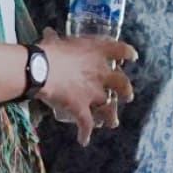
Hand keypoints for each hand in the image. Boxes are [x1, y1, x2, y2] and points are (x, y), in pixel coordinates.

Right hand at [37, 30, 136, 145]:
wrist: (40, 70)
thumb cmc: (47, 51)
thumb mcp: (54, 40)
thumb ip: (55, 38)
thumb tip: (48, 32)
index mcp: (97, 52)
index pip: (120, 50)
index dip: (128, 53)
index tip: (133, 56)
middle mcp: (101, 73)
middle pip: (122, 83)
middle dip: (126, 91)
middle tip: (128, 96)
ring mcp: (94, 93)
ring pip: (109, 108)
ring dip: (111, 116)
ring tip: (113, 123)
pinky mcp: (82, 109)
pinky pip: (87, 125)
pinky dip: (85, 134)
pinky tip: (84, 140)